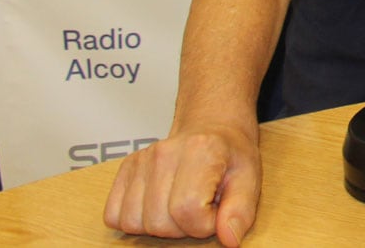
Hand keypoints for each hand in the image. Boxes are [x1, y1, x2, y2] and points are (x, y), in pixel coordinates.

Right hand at [102, 123, 260, 245]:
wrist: (212, 127)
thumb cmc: (230, 155)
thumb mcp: (249, 179)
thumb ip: (241, 210)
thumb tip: (229, 239)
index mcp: (200, 151)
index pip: (188, 211)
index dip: (204, 224)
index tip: (215, 210)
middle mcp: (165, 153)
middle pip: (159, 222)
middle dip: (183, 227)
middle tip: (200, 207)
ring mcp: (141, 159)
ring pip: (134, 223)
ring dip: (159, 225)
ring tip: (180, 204)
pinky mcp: (125, 168)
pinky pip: (114, 215)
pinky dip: (134, 220)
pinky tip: (158, 205)